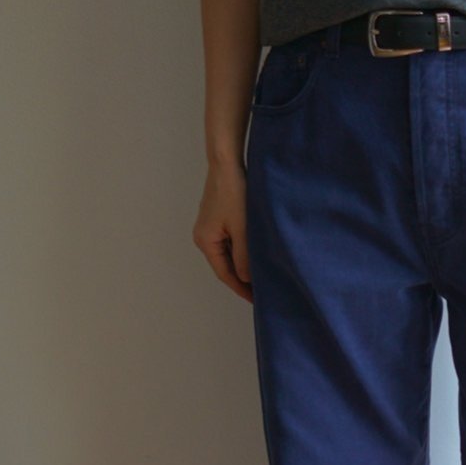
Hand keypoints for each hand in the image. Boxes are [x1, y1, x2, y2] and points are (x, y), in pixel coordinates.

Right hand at [195, 161, 252, 302]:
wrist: (227, 164)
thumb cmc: (233, 193)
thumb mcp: (242, 229)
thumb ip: (244, 257)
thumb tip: (246, 279)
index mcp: (205, 241)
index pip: (225, 274)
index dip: (241, 288)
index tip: (256, 300)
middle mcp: (203, 237)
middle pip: (224, 265)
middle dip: (242, 278)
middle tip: (262, 291)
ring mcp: (209, 227)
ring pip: (228, 254)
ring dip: (242, 264)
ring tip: (261, 275)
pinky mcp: (217, 218)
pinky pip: (229, 242)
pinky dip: (241, 250)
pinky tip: (254, 254)